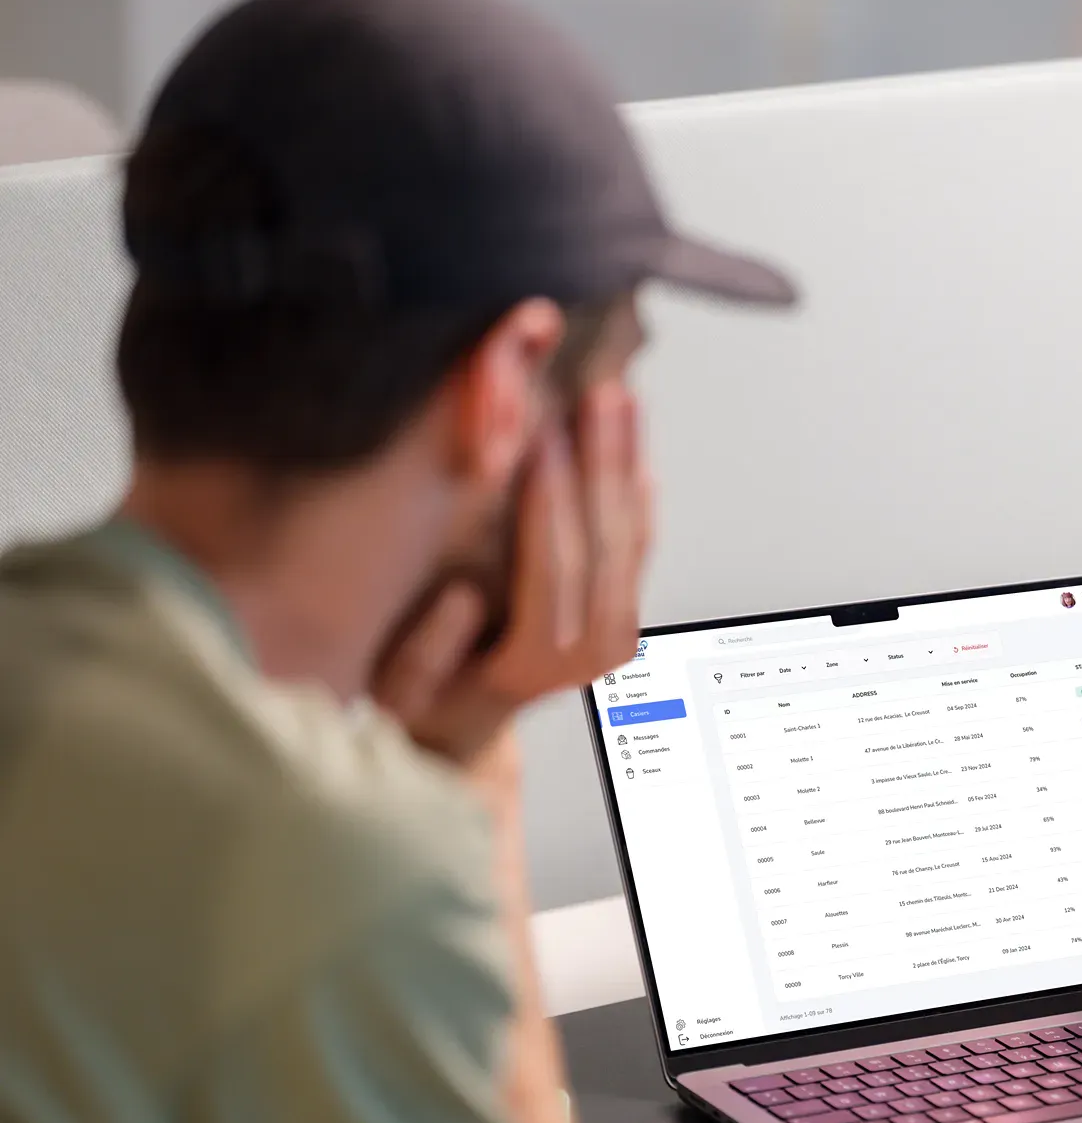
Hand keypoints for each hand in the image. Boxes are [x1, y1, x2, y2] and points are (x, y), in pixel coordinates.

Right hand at [375, 381, 652, 768]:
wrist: (462, 725)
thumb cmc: (422, 702)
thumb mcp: (401, 693)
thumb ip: (426, 655)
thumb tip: (460, 600)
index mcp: (536, 664)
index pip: (554, 573)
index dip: (551, 504)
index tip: (542, 440)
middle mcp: (589, 651)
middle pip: (606, 546)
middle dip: (602, 464)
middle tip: (598, 397)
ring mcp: (614, 635)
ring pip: (631, 538)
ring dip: (627, 463)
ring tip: (622, 401)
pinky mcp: (622, 615)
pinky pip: (638, 546)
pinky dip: (637, 492)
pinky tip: (636, 448)